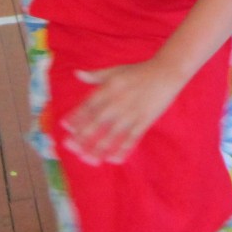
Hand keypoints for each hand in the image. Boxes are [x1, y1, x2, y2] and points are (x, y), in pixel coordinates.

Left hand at [60, 58, 183, 165]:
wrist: (165, 73)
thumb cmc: (138, 71)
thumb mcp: (115, 71)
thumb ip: (96, 76)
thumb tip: (76, 74)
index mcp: (109, 89)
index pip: (88, 106)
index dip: (76, 117)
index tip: (66, 128)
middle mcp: (117, 103)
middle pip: (96, 124)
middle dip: (82, 137)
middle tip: (71, 148)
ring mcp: (131, 114)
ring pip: (112, 136)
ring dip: (98, 149)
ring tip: (88, 160)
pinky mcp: (144, 121)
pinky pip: (131, 139)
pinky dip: (122, 151)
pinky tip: (113, 160)